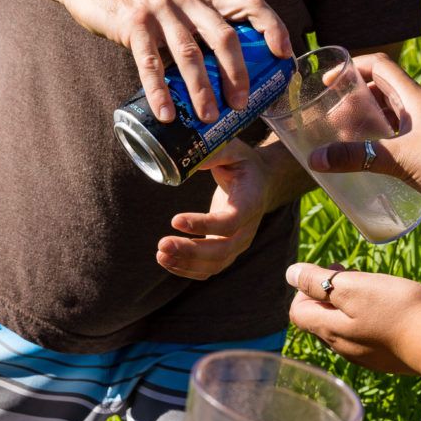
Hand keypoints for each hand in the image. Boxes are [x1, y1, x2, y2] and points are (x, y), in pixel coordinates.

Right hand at [59, 0, 291, 123]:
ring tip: (208, 118)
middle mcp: (188, 1)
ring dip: (201, 89)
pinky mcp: (133, 24)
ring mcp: (161, 12)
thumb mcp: (176, 6)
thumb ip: (196, 31)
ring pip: (190, 54)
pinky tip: (165, 114)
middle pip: (225, 37)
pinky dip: (159, 91)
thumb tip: (219, 77)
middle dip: (238, 74)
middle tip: (241, 105)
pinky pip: (150, 63)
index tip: (285, 55)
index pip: (251, 5)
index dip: (274, 27)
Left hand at [157, 139, 277, 279]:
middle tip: (162, 243)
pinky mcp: (227, 250)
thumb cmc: (244, 163)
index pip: (230, 222)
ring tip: (160, 253)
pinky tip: (166, 260)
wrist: (260, 181)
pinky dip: (187, 269)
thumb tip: (186, 155)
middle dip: (190, 251)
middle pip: (222, 250)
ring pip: (214, 264)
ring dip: (186, 263)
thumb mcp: (234, 150)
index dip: (204, 225)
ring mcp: (238, 243)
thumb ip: (214, 152)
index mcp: (251, 202)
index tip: (175, 220)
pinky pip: (209, 269)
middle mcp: (247, 229)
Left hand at [286, 262, 420, 374]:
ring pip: (342, 328)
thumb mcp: (354, 287)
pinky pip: (364, 337)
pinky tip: (388, 310)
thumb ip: (319, 281)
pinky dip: (367, 320)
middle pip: (319, 320)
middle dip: (327, 295)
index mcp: (329, 330)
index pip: (297, 312)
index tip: (333, 270)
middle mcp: (341, 348)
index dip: (306, 289)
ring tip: (372, 289)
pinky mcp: (384, 360)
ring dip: (348, 306)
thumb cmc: (397, 309)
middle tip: (352, 274)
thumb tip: (290, 274)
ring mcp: (363, 357)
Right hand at [306, 53, 420, 226]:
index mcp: (415, 99)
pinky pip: (396, 146)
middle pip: (380, 93)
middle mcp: (419, 112)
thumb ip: (357, 157)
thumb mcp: (400, 158)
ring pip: (388, 121)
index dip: (353, 67)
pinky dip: (378, 149)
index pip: (380, 66)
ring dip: (365, 127)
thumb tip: (316, 159)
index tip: (327, 83)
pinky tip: (363, 166)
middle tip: (328, 121)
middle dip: (353, 101)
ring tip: (339, 142)